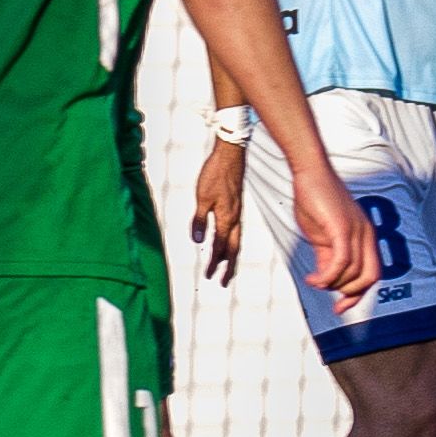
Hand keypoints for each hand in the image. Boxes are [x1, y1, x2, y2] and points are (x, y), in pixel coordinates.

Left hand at [194, 138, 245, 282]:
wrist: (231, 155)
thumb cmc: (215, 174)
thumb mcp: (202, 198)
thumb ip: (199, 220)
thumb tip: (198, 241)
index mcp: (226, 218)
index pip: (220, 246)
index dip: (214, 262)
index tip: (209, 276)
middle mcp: (234, 218)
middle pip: (233, 248)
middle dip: (228, 266)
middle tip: (223, 282)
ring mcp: (237, 212)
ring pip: (236, 240)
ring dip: (231, 256)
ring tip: (227, 267)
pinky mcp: (236, 205)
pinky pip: (236, 230)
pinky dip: (232, 242)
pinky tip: (228, 242)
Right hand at [289, 157, 381, 308]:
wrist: (310, 174)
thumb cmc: (316, 202)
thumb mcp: (324, 236)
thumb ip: (328, 257)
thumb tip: (327, 279)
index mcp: (365, 237)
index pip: (373, 273)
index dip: (359, 293)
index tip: (341, 307)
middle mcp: (366, 235)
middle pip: (369, 277)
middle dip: (350, 294)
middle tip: (329, 298)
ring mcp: (356, 231)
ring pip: (352, 273)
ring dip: (330, 284)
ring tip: (313, 281)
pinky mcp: (342, 228)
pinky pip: (341, 262)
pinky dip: (327, 277)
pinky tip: (313, 279)